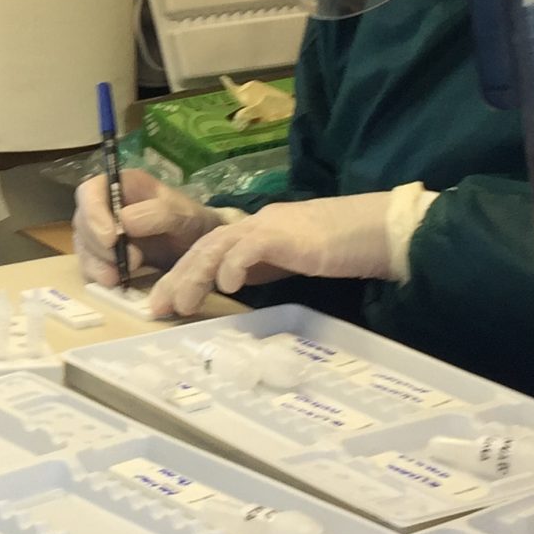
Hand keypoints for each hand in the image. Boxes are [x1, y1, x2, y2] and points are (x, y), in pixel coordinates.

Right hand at [73, 170, 222, 286]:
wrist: (198, 248)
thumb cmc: (190, 222)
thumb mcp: (183, 213)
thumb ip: (157, 213)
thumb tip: (124, 222)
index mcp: (120, 185)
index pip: (90, 191)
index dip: (93, 213)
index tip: (111, 238)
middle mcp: (104, 206)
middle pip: (82, 222)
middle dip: (101, 246)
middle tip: (133, 261)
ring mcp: (100, 232)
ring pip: (83, 247)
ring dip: (98, 264)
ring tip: (122, 277)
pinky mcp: (102, 257)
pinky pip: (89, 266)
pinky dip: (99, 276)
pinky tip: (116, 282)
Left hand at [149, 191, 412, 316]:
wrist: (376, 229)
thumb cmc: (338, 247)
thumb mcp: (289, 260)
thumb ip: (261, 268)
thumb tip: (233, 288)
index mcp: (253, 233)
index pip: (206, 252)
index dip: (181, 276)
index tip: (162, 304)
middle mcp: (254, 225)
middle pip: (203, 248)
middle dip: (177, 278)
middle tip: (157, 308)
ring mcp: (270, 227)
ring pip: (218, 246)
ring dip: (196, 275)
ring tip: (181, 303)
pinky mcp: (288, 234)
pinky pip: (253, 246)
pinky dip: (235, 264)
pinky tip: (228, 285)